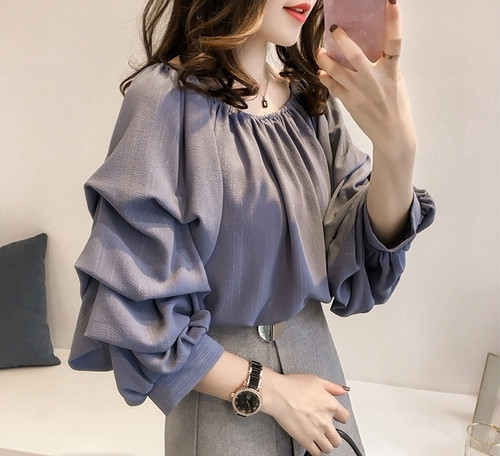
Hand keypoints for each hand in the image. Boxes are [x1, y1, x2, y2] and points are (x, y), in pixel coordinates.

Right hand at [261, 371, 349, 455]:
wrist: (278, 394)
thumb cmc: (293, 386)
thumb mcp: (316, 380)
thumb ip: (332, 387)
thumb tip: (343, 391)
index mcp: (331, 405)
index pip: (345, 418)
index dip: (340, 418)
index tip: (336, 419)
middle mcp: (326, 420)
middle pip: (338, 438)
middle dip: (333, 436)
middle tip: (327, 432)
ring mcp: (316, 432)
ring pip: (329, 448)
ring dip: (325, 444)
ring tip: (320, 439)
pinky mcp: (305, 440)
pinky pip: (316, 453)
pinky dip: (316, 450)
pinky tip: (312, 444)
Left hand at [316, 0, 415, 157]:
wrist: (392, 133)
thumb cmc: (396, 106)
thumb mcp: (395, 81)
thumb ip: (383, 65)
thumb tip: (368, 49)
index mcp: (391, 71)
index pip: (394, 40)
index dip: (393, 19)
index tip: (390, 0)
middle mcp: (373, 79)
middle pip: (354, 53)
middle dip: (341, 39)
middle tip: (334, 28)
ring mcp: (358, 91)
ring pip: (335, 70)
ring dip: (325, 59)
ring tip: (320, 52)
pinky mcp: (349, 102)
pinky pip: (332, 86)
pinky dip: (326, 77)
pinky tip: (322, 72)